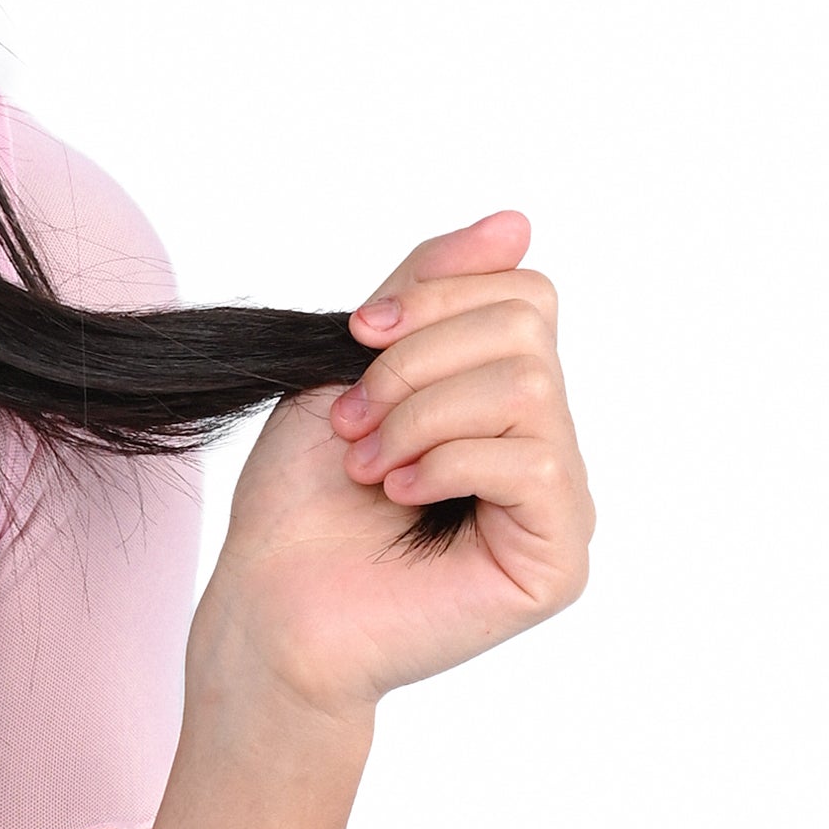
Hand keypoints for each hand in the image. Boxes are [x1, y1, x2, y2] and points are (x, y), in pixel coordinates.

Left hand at [193, 210, 593, 726]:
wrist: (269, 606)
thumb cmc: (300, 501)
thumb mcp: (353, 364)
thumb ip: (430, 290)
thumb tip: (517, 222)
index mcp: (499, 394)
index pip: (522, 292)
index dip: (435, 296)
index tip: (357, 337)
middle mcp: (542, 442)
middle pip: (526, 328)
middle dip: (416, 362)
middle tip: (353, 424)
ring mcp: (558, 501)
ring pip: (528, 385)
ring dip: (420, 416)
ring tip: (370, 468)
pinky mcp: (559, 558)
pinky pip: (534, 460)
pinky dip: (450, 464)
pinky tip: (401, 497)